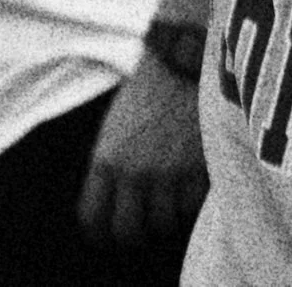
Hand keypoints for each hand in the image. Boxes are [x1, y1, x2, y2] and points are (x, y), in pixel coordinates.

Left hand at [77, 54, 207, 247]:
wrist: (186, 57)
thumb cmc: (151, 87)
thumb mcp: (117, 126)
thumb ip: (114, 165)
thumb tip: (118, 202)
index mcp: (106, 160)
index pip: (92, 218)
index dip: (100, 233)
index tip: (110, 232)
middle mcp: (133, 172)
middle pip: (128, 232)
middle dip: (136, 234)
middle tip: (145, 225)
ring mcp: (168, 172)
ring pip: (164, 222)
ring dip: (168, 215)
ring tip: (172, 201)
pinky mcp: (199, 167)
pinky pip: (193, 204)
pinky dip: (193, 199)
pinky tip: (192, 183)